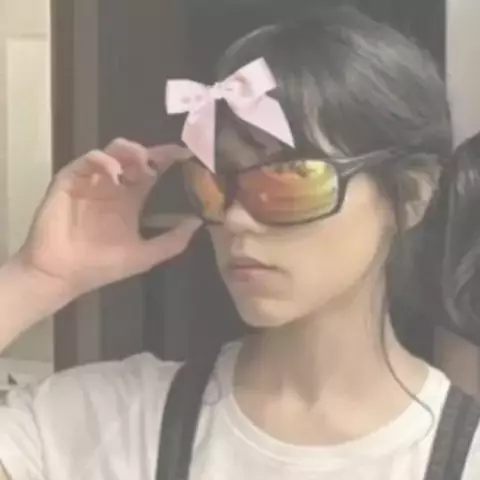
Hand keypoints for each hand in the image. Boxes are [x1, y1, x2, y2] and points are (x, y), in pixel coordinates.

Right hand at [15, 138, 201, 296]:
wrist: (63, 275)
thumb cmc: (102, 267)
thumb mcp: (145, 256)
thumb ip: (173, 242)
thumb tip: (199, 222)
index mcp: (131, 201)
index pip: (152, 172)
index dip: (168, 160)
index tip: (187, 153)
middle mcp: (114, 187)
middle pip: (134, 157)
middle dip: (151, 152)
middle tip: (165, 157)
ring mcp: (92, 182)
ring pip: (112, 152)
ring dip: (129, 151)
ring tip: (141, 160)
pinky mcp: (70, 181)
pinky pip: (87, 161)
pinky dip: (103, 160)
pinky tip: (115, 172)